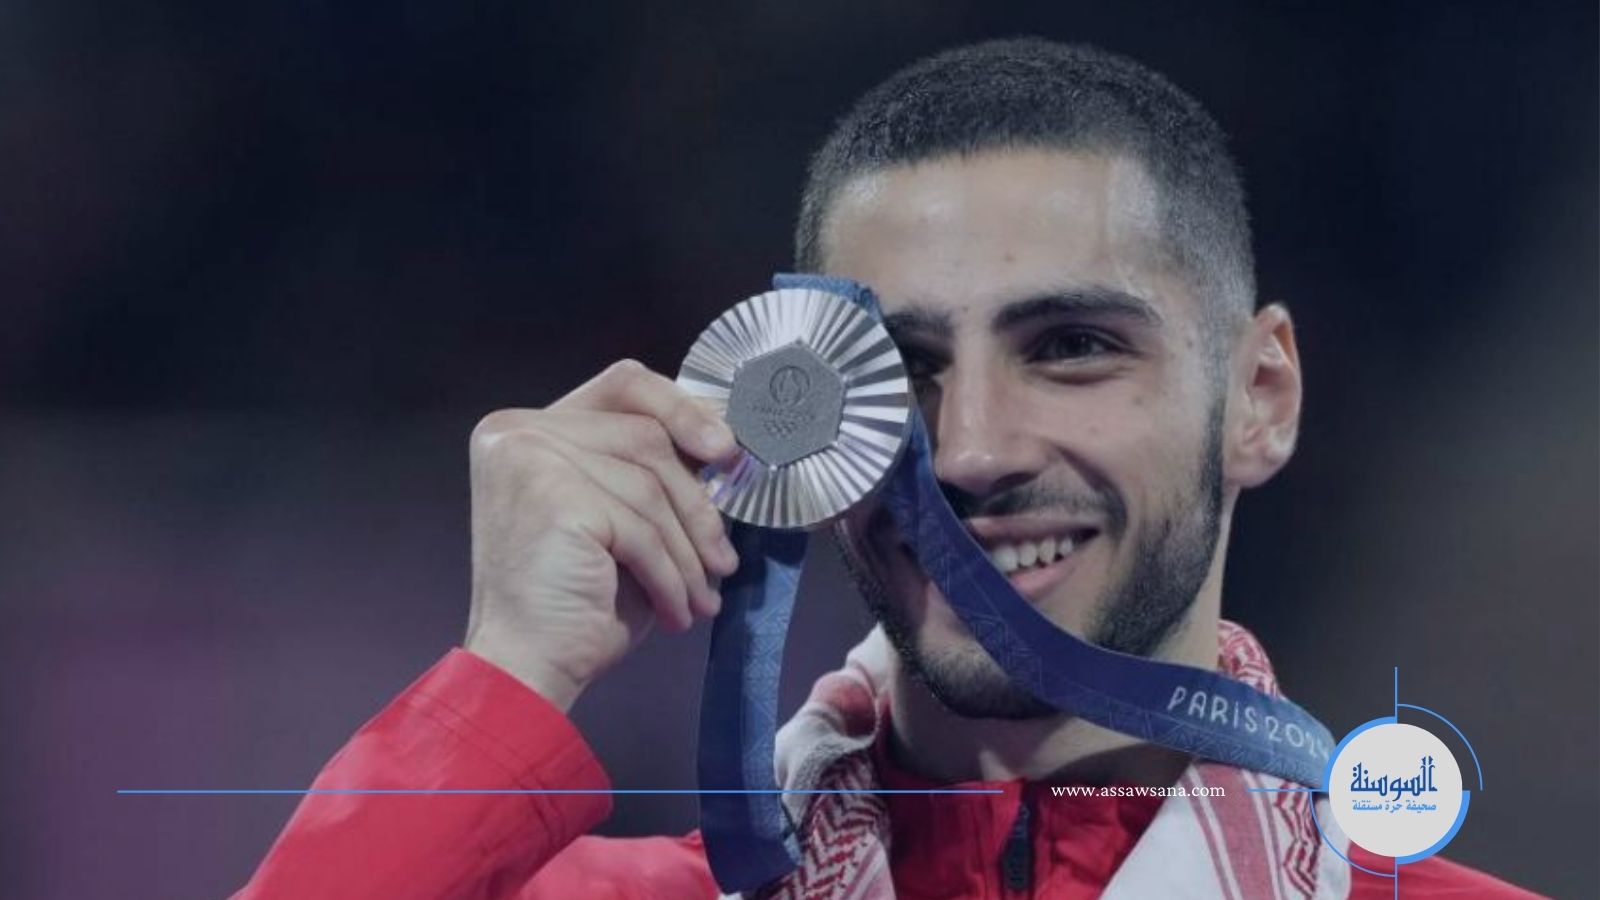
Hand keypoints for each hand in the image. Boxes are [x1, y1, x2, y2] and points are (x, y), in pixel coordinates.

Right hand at [463, 360, 741, 710]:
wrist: (527, 669)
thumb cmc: (574, 601)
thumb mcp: (619, 516)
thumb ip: (652, 470)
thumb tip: (725, 445)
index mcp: (526, 428)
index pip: (625, 386)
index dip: (684, 412)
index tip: (727, 452)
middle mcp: (518, 433)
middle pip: (647, 435)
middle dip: (696, 503)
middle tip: (722, 556)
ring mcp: (531, 460)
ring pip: (651, 487)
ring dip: (687, 550)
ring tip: (699, 593)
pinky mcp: (554, 499)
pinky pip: (642, 529)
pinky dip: (668, 576)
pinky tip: (674, 610)